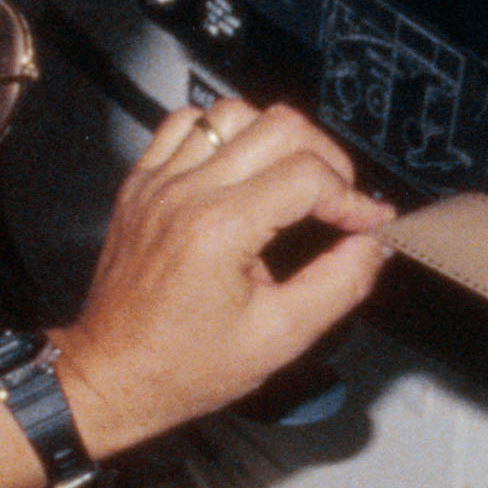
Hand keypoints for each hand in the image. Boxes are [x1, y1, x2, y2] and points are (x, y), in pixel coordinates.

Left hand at [57, 101, 393, 458]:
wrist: (113, 374)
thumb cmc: (186, 367)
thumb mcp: (279, 338)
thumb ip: (339, 285)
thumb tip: (373, 244)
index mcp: (219, 229)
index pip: (308, 176)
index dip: (352, 198)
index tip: (368, 223)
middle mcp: (185, 193)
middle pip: (279, 127)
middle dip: (326, 159)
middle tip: (339, 200)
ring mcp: (158, 181)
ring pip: (233, 113)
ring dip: (276, 138)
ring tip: (293, 179)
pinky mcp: (142, 182)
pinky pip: (186, 124)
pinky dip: (223, 133)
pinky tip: (240, 167)